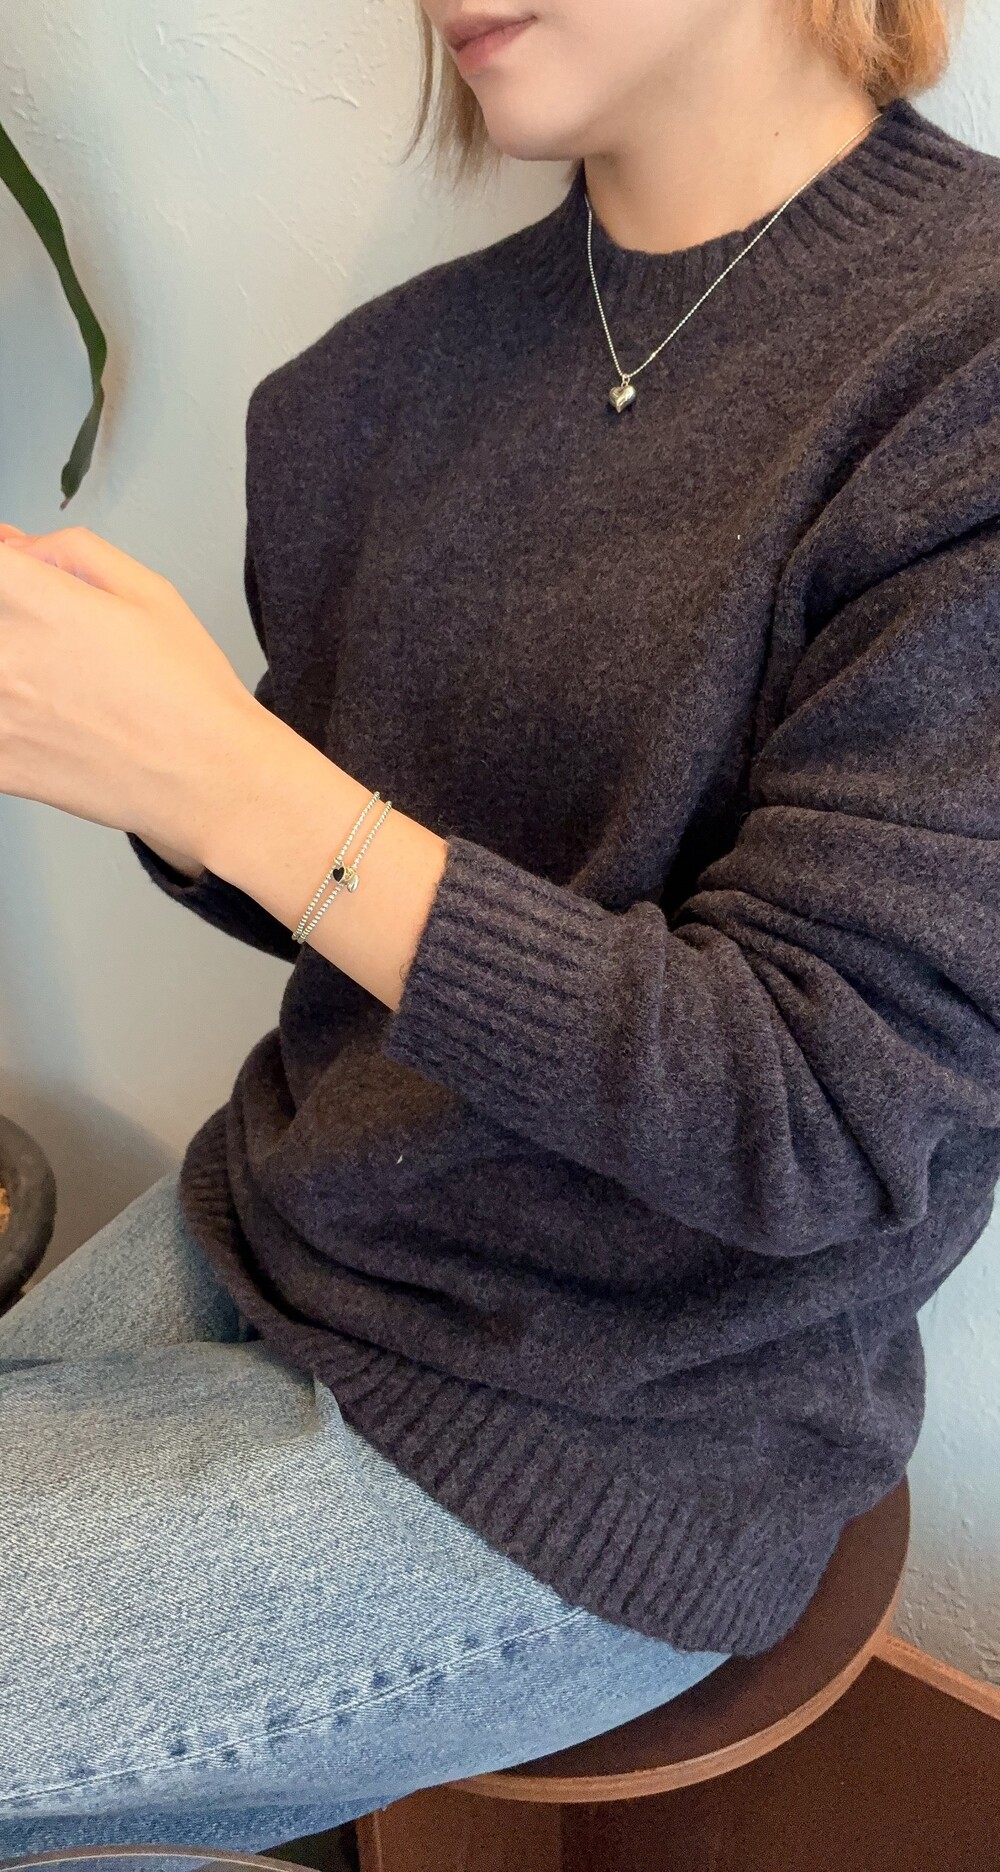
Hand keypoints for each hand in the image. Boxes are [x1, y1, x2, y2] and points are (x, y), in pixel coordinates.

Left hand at [0, 522, 271, 863]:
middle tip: (55, 643)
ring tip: (55, 688)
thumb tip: (19, 548)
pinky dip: (9, 721)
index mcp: (35, 602)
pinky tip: (44, 724)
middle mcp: (4, 654)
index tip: (19, 581)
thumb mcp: (149, 591)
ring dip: (14, 674)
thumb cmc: (189, 694)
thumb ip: (71, 552)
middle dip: (16, 622)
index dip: (8, 570)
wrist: (207, 779)